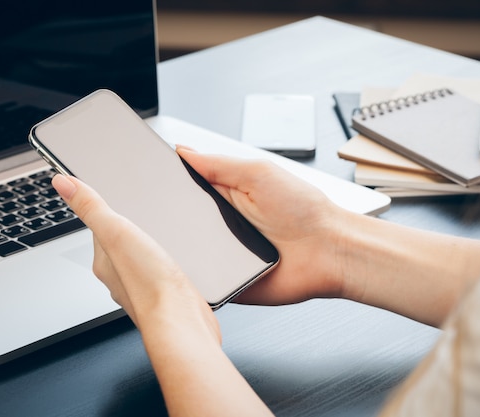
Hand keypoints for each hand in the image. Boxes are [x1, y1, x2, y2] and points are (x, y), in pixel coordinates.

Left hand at [51, 174, 219, 340]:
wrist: (182, 322)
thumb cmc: (149, 284)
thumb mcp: (117, 233)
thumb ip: (92, 208)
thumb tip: (62, 183)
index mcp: (103, 262)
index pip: (98, 228)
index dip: (106, 209)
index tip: (111, 193)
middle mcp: (119, 276)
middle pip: (120, 243)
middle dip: (130, 227)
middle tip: (141, 210)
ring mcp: (143, 285)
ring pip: (141, 257)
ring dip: (148, 244)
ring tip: (160, 230)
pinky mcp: (166, 292)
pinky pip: (161, 270)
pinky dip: (165, 261)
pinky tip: (175, 257)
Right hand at [177, 146, 349, 305]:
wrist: (330, 253)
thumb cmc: (305, 210)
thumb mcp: (258, 174)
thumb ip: (218, 165)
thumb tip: (184, 150)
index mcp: (226, 195)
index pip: (185, 188)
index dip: (168, 184)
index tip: (149, 180)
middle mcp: (221, 224)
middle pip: (179, 221)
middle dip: (169, 218)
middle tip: (161, 213)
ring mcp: (222, 254)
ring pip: (184, 252)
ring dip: (180, 247)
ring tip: (177, 242)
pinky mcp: (226, 282)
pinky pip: (199, 280)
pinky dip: (193, 275)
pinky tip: (191, 268)